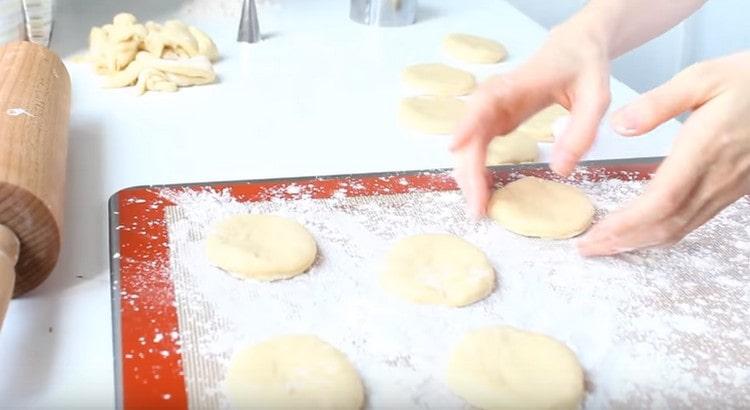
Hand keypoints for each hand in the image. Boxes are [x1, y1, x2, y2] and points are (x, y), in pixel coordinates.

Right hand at [451, 25, 610, 216]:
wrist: (574, 49)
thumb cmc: (584, 68)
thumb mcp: (595, 98)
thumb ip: (581, 132)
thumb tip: (560, 170)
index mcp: (516, 86)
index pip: (484, 104)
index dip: (468, 124)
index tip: (455, 147)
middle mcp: (495, 99)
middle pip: (470, 136)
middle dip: (469, 172)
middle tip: (478, 208)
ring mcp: (491, 111)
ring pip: (468, 146)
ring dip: (468, 176)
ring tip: (479, 208)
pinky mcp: (494, 122)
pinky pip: (477, 148)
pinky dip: (476, 171)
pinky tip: (482, 192)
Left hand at [578, 52, 749, 254]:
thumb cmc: (749, 81)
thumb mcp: (702, 77)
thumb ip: (658, 102)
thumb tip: (620, 125)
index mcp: (705, 148)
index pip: (662, 199)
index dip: (627, 222)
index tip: (595, 233)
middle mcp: (717, 176)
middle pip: (667, 223)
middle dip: (624, 241)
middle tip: (589, 248)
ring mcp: (728, 187)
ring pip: (681, 227)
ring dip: (641, 241)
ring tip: (607, 245)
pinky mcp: (733, 190)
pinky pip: (694, 221)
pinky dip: (662, 232)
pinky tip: (641, 232)